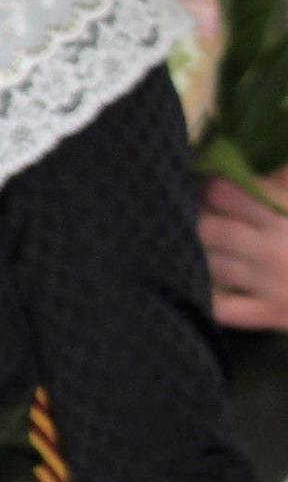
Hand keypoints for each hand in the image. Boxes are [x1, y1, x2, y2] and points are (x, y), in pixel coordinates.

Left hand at [201, 172, 287, 328]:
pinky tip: (213, 285)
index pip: (224, 194)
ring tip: (206, 245)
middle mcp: (272, 249)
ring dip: (205, 254)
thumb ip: (287, 181)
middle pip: (209, 229)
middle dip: (202, 219)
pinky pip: (226, 309)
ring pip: (213, 266)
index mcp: (285, 214)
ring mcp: (271, 285)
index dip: (212, 186)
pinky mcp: (275, 315)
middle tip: (202, 214)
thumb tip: (263, 166)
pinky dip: (215, 298)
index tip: (210, 184)